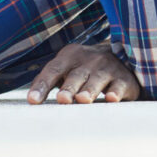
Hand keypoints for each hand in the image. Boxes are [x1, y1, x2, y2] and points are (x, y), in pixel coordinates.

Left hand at [26, 43, 141, 104]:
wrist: (122, 57)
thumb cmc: (85, 70)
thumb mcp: (67, 69)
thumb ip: (47, 81)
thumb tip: (31, 99)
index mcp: (71, 55)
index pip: (54, 69)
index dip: (43, 84)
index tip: (33, 100)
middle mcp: (90, 59)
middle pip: (77, 75)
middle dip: (69, 87)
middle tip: (62, 99)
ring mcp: (110, 67)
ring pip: (98, 79)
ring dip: (90, 89)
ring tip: (82, 99)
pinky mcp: (125, 79)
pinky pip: (120, 85)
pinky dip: (117, 91)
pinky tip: (112, 98)